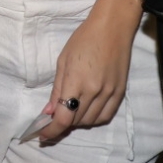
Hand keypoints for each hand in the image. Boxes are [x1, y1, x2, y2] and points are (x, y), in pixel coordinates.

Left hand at [38, 1, 136, 141]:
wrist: (113, 27)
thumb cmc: (83, 38)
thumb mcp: (63, 61)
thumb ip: (57, 90)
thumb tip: (49, 112)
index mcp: (76, 81)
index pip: (63, 117)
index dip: (51, 130)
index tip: (42, 135)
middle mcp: (94, 91)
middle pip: (76, 121)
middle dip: (62, 124)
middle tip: (53, 118)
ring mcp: (109, 93)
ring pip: (90, 121)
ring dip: (77, 122)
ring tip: (70, 112)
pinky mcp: (120, 92)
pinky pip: (106, 116)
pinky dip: (94, 120)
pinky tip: (86, 112)